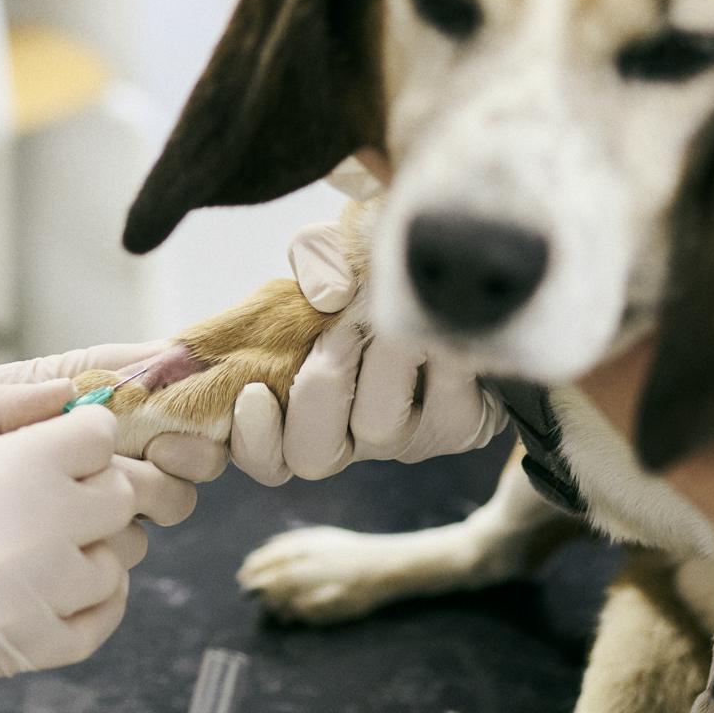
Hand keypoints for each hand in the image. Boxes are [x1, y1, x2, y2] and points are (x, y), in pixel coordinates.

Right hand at [0, 381, 189, 712]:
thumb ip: (4, 406)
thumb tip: (75, 392)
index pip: (98, 436)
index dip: (80, 435)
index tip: (58, 446)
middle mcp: (25, 535)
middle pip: (119, 498)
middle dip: (95, 487)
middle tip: (54, 491)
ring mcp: (25, 602)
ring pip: (117, 562)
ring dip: (93, 545)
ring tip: (45, 539)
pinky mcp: (16, 655)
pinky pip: (99, 625)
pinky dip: (94, 601)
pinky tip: (60, 584)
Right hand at [226, 217, 507, 484]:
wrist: (456, 284)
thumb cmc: (377, 279)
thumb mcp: (335, 254)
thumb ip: (315, 260)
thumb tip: (330, 294)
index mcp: (302, 410)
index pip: (266, 458)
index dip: (253, 439)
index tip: (253, 392)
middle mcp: (351, 437)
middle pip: (313, 455)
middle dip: (319, 387)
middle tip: (340, 330)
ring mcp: (405, 438)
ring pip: (378, 428)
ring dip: (380, 363)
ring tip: (392, 316)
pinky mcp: (460, 426)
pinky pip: (443, 403)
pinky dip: (435, 353)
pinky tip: (437, 320)